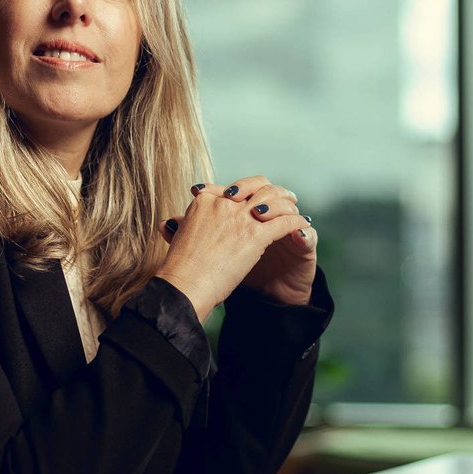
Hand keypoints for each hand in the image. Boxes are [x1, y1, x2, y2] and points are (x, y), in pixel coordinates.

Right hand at [155, 176, 316, 320]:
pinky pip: (284, 222)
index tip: (253, 198)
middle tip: (282, 196)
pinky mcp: (256, 234)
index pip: (232, 189)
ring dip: (287, 202)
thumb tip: (170, 223)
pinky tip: (302, 224)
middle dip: (271, 190)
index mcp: (205, 200)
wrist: (184, 286)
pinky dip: (296, 222)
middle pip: (255, 187)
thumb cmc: (179, 269)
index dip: (246, 191)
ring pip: (273, 200)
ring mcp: (240, 217)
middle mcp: (223, 203)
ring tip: (294, 207)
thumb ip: (180, 225)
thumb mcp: (177, 237)